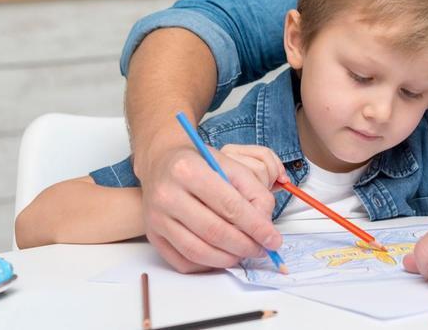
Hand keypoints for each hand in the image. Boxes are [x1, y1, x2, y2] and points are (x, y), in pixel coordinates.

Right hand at [135, 141, 282, 272]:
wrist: (162, 163)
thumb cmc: (199, 164)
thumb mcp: (230, 164)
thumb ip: (253, 191)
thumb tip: (265, 226)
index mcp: (188, 170)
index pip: (229, 206)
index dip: (256, 226)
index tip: (274, 239)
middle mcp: (167, 195)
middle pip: (214, 231)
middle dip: (245, 246)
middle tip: (261, 249)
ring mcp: (156, 218)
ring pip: (198, 251)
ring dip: (228, 259)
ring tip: (244, 253)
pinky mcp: (153, 236)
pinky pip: (184, 261)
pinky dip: (208, 265)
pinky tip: (222, 255)